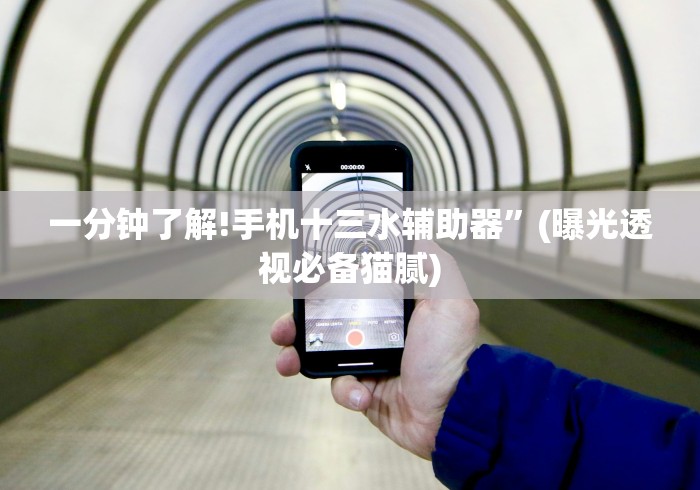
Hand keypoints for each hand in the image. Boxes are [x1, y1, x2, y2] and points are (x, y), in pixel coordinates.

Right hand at [271, 242, 479, 459]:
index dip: (323, 282)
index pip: (351, 286)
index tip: (303, 279)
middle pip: (326, 317)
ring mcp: (368, 361)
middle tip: (285, 324)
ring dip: (298, 354)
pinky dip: (344, 390)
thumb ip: (436, 265)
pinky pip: (339, 387)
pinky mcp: (364, 389)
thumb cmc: (453, 357)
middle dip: (298, 320)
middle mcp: (377, 331)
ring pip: (321, 352)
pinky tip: (359, 393)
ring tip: (288, 359)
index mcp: (393, 307)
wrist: (453, 415)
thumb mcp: (451, 303)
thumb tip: (416, 236)